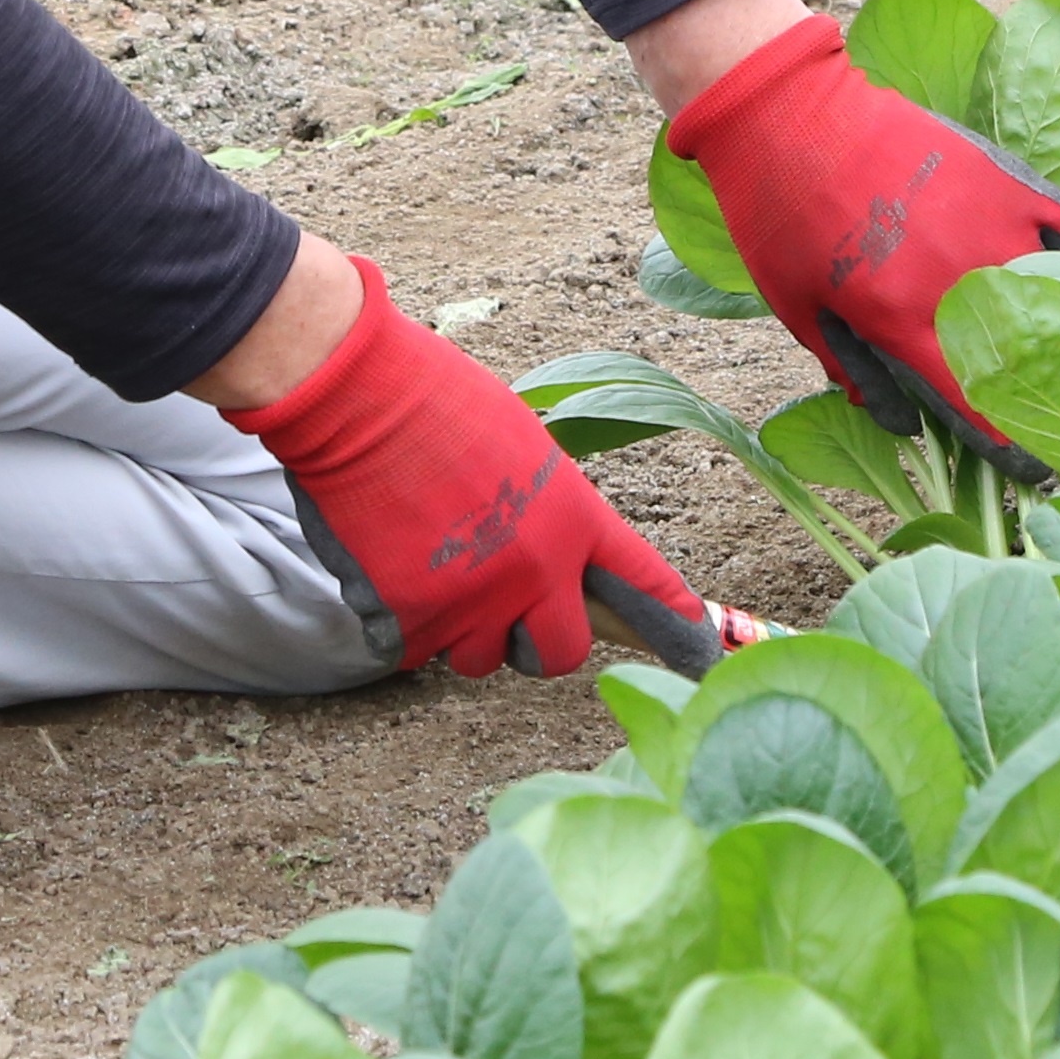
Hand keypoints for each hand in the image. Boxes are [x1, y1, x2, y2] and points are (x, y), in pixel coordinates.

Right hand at [235, 254, 718, 677]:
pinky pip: (422, 650)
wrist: (359, 400)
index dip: (673, 622)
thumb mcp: (526, 447)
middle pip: (559, 655)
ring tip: (434, 562)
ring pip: (482, 658)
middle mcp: (536, 570)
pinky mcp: (413, 620)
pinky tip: (392, 562)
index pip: (643, 582)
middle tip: (505, 604)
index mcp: (574, 518)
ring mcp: (474, 601)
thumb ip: (549, 514)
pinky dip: (409, 621)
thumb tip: (552, 556)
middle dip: (535, 640)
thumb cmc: (438, 404)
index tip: (700, 652)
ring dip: (464, 630)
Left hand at [666, 13, 1059, 479]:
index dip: (1014, 452)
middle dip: (1056, 404)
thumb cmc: (780, 214)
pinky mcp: (1008, 178)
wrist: (789, 112)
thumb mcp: (797, 309)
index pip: (978, 407)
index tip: (1040, 477)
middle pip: (1032, 361)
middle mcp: (961, 280)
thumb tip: (903, 427)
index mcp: (905, 321)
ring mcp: (994, 225)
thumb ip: (855, 372)